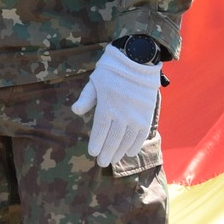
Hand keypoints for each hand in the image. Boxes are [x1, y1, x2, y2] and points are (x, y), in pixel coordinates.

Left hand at [71, 44, 161, 167]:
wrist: (138, 60)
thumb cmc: (112, 71)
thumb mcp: (94, 81)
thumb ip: (86, 98)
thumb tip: (76, 112)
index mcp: (107, 105)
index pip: (100, 130)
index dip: (96, 143)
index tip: (92, 153)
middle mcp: (122, 113)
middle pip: (113, 139)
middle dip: (106, 152)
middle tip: (102, 162)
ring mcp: (136, 115)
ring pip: (127, 139)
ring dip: (119, 151)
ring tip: (113, 159)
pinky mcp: (147, 114)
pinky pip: (141, 134)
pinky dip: (135, 145)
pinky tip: (129, 152)